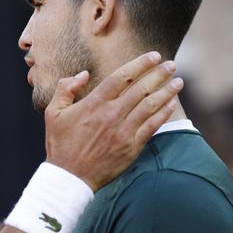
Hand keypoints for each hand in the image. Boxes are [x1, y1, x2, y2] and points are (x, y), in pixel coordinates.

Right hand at [44, 51, 181, 189]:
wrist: (70, 177)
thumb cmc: (60, 144)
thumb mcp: (53, 112)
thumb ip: (65, 88)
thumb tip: (84, 74)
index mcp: (94, 103)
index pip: (123, 76)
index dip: (141, 63)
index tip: (154, 56)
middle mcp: (112, 114)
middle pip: (141, 87)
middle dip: (159, 73)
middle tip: (171, 64)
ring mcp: (124, 131)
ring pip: (151, 105)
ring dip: (167, 91)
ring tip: (178, 81)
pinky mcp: (131, 147)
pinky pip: (152, 126)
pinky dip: (164, 113)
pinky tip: (172, 104)